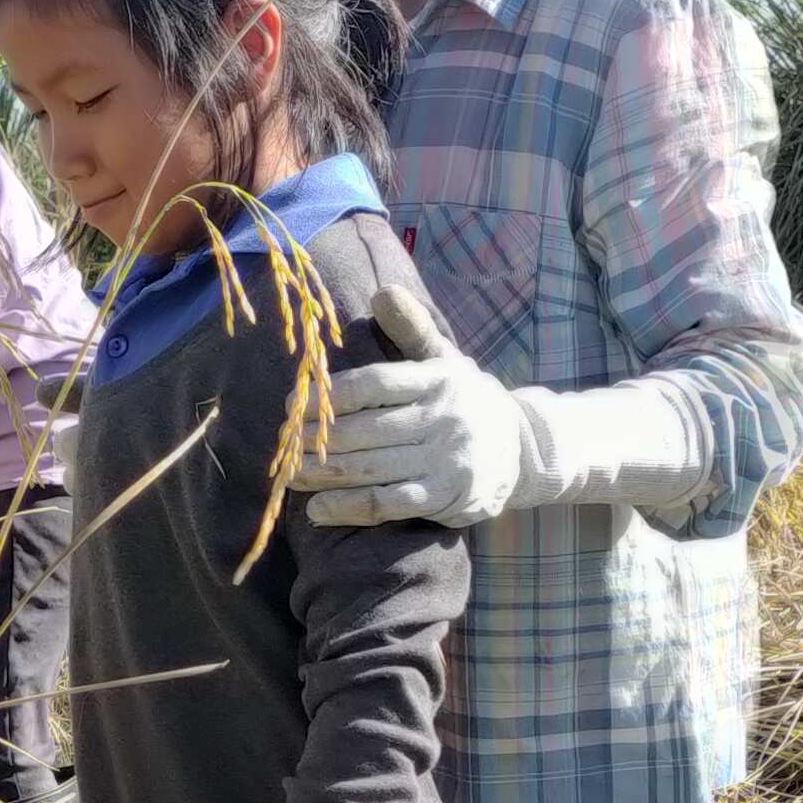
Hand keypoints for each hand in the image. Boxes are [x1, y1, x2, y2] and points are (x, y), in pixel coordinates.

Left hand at [298, 346, 535, 527]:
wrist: (521, 448)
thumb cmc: (465, 400)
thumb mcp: (445, 359)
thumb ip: (412, 327)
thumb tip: (382, 293)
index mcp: (436, 379)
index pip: (373, 384)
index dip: (328, 394)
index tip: (293, 402)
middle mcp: (442, 417)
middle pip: (363, 430)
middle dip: (314, 437)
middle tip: (281, 442)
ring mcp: (445, 459)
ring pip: (369, 468)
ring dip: (321, 473)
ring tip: (289, 473)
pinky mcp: (446, 497)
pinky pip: (387, 503)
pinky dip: (348, 507)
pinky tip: (317, 509)